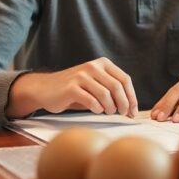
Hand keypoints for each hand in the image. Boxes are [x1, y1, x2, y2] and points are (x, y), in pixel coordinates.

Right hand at [5, 57, 137, 118]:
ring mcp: (81, 76)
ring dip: (110, 108)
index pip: (125, 79)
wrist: (45, 89)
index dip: (132, 97)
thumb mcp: (95, 84)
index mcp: (102, 63)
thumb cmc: (74, 90)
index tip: (133, 112)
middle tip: (123, 115)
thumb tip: (131, 107)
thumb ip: (111, 90)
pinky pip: (91, 101)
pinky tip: (96, 110)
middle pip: (117, 87)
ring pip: (106, 95)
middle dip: (124, 104)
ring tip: (108, 112)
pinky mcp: (71, 88)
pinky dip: (97, 109)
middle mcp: (92, 66)